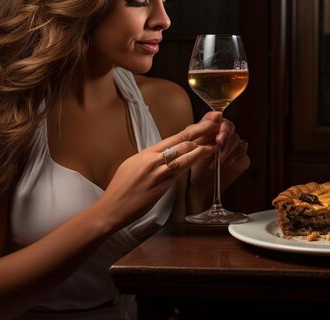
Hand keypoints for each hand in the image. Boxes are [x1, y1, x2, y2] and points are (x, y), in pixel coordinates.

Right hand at [96, 118, 218, 228]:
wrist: (113, 207)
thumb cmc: (121, 188)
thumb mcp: (133, 165)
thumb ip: (150, 158)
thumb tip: (164, 153)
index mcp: (146, 153)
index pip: (174, 137)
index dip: (192, 128)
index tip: (205, 122)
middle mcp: (153, 159)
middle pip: (182, 141)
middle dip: (201, 131)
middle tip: (216, 123)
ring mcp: (158, 172)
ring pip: (184, 155)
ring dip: (202, 147)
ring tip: (215, 141)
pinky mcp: (162, 186)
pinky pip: (181, 171)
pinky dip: (194, 162)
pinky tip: (203, 157)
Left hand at [190, 111, 250, 191]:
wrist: (199, 183)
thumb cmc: (195, 163)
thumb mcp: (193, 145)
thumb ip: (202, 128)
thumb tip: (215, 114)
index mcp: (214, 130)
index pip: (222, 121)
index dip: (222, 127)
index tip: (218, 137)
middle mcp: (226, 137)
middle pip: (232, 131)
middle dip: (225, 138)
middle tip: (218, 145)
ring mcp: (235, 148)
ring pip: (238, 144)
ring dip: (226, 153)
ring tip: (215, 163)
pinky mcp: (241, 160)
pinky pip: (244, 157)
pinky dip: (235, 161)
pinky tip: (226, 166)